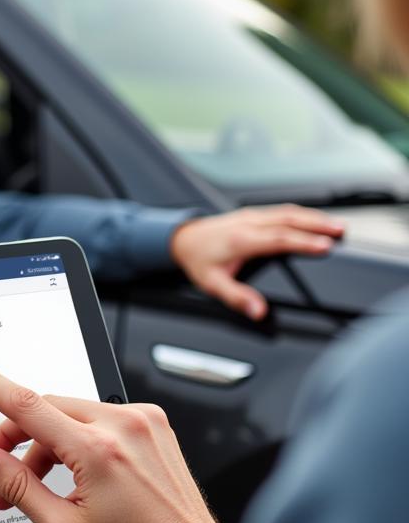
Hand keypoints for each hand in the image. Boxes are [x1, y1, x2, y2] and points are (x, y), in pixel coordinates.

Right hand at [0, 350, 222, 522]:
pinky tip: (76, 478)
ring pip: (73, 416)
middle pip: (47, 411)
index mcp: (99, 449)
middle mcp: (125, 426)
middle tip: (0, 473)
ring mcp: (144, 425)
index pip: (27, 404)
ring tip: (42, 490)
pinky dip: (79, 442)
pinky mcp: (154, 430)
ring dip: (48, 445)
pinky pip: (101, 421)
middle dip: (17, 439)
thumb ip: (17, 485)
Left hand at [170, 204, 343, 318]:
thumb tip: (258, 312)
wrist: (182, 239)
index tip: (325, 246)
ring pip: (286, 212)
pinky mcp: (253, 213)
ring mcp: (251, 215)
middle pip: (288, 219)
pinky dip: (302, 214)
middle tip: (341, 231)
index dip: (303, 242)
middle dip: (316, 224)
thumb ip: (237, 298)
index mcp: (241, 240)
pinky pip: (281, 210)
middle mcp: (248, 223)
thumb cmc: (198, 261)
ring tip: (337, 225)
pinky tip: (315, 220)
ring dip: (312, 217)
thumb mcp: (212, 284)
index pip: (278, 239)